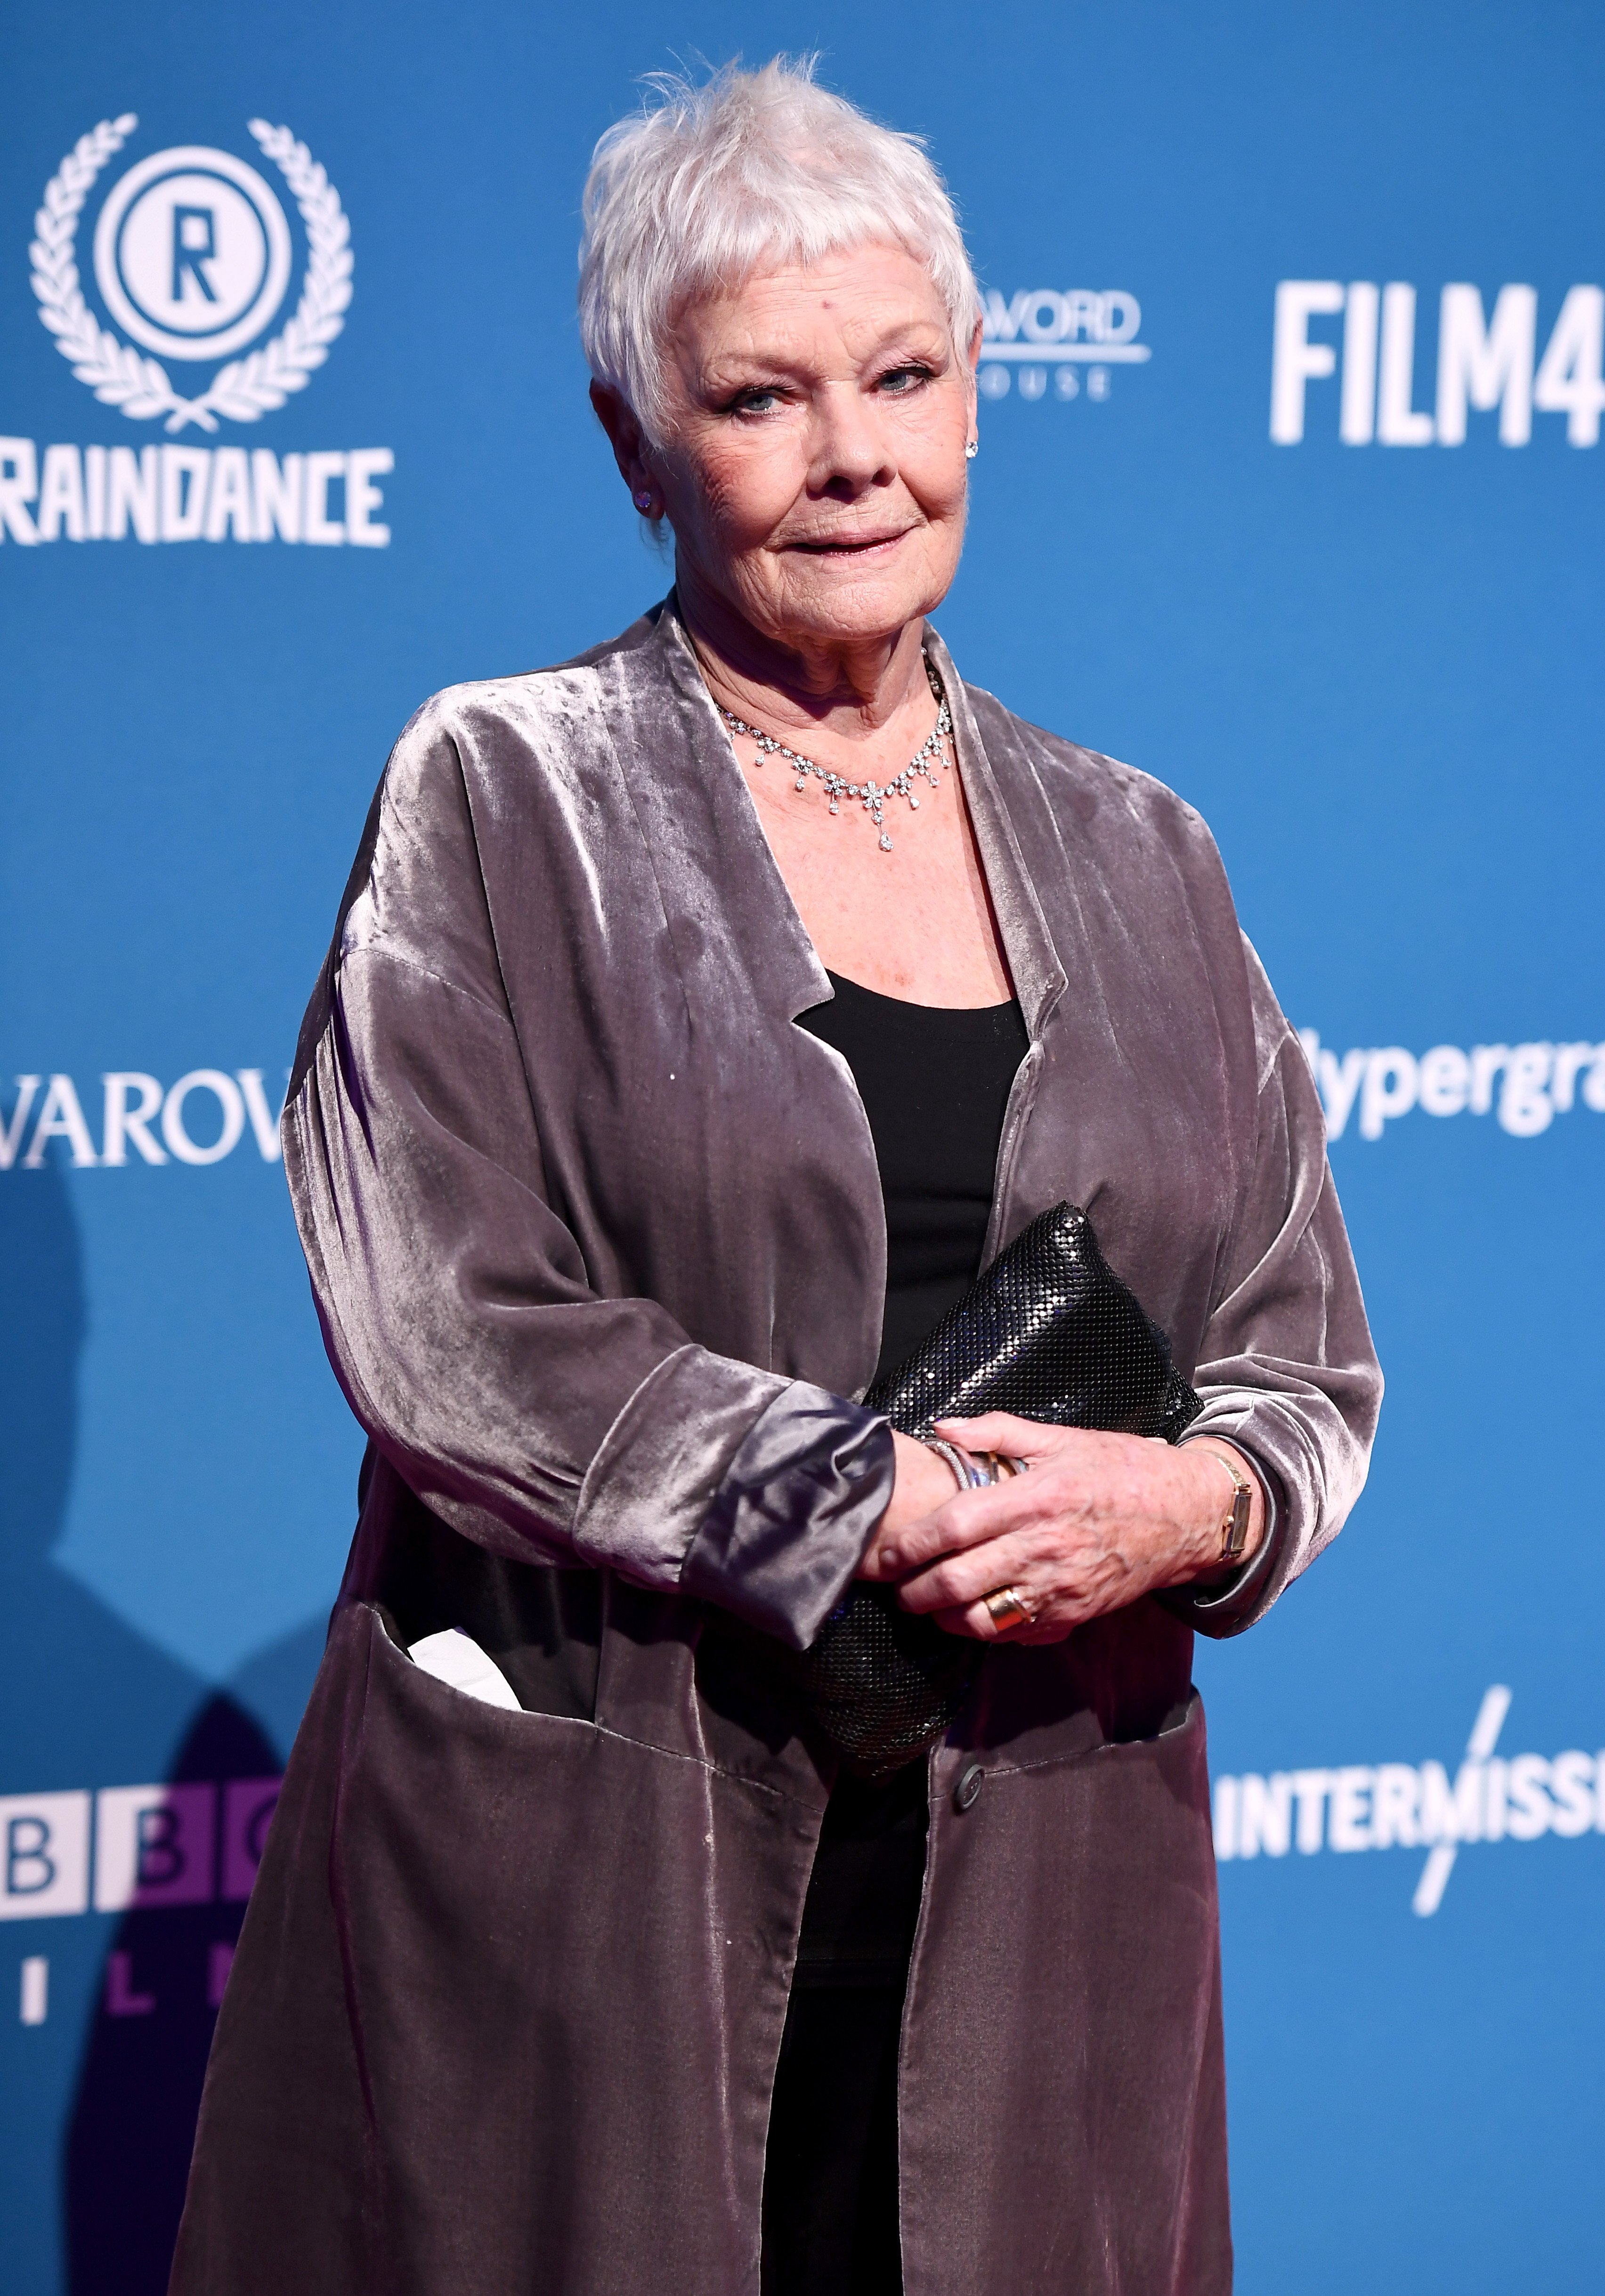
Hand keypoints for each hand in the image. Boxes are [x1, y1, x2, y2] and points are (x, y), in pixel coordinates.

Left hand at [856, 1415, 1264, 1643]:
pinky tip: (973, 1614)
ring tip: (928, 1605)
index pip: (955, 1526)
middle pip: (958, 1582)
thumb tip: (943, 1428)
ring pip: (983, 1619)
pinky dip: (987, 1631)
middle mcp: (1044, 1547)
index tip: (887, 1553)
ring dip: (944, 1619)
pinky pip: (1017, 1633)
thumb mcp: (1062, 1439)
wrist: (1186, 1513)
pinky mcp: (1074, 1613)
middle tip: (896, 1587)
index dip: (912, 1545)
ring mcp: (1060, 1587)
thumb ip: (996, 1431)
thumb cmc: (1121, 1469)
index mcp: (1036, 1497)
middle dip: (915, 1592)